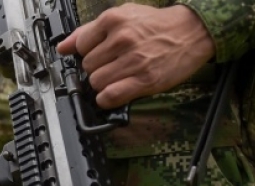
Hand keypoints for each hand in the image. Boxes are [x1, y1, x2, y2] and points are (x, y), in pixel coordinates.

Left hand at [57, 4, 214, 108]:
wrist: (192, 31)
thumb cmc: (156, 25)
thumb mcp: (123, 16)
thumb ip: (89, 31)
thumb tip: (63, 46)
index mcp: (114, 20)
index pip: (80, 45)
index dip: (86, 53)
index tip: (96, 56)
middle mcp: (122, 39)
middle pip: (87, 66)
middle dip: (96, 69)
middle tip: (111, 66)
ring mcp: (133, 60)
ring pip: (96, 82)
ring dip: (102, 85)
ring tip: (116, 78)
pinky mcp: (144, 80)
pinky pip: (110, 96)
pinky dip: (107, 99)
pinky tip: (113, 93)